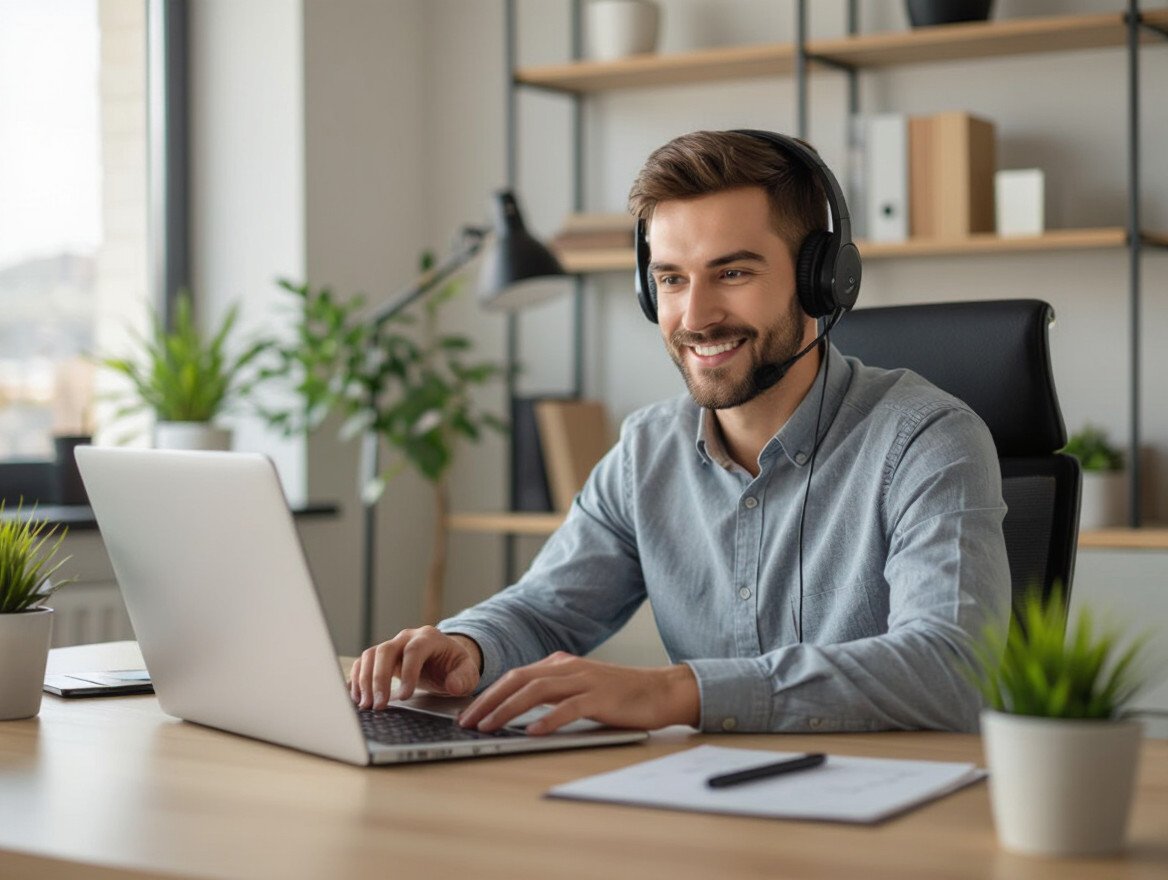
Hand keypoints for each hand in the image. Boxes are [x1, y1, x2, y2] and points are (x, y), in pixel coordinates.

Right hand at [349, 627, 481, 709]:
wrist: (445, 661)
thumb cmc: (454, 666)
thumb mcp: (467, 672)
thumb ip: (464, 678)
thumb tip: (453, 685)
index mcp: (429, 638)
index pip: (414, 651)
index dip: (408, 672)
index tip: (405, 696)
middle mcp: (407, 638)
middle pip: (385, 651)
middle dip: (379, 679)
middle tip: (379, 705)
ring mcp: (392, 646)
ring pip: (370, 656)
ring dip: (364, 681)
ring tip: (366, 705)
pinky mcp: (380, 657)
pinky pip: (362, 663)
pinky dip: (357, 679)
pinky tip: (358, 698)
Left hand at [456, 652, 699, 734]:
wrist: (661, 690)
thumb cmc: (619, 695)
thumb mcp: (579, 688)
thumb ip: (553, 693)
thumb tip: (517, 711)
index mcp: (560, 664)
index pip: (515, 676)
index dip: (489, 693)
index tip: (468, 713)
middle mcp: (568, 668)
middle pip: (518, 680)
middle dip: (488, 700)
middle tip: (467, 721)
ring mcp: (584, 680)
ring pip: (536, 691)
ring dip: (508, 710)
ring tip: (489, 726)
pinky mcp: (600, 697)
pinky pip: (568, 707)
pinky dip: (547, 719)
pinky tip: (532, 732)